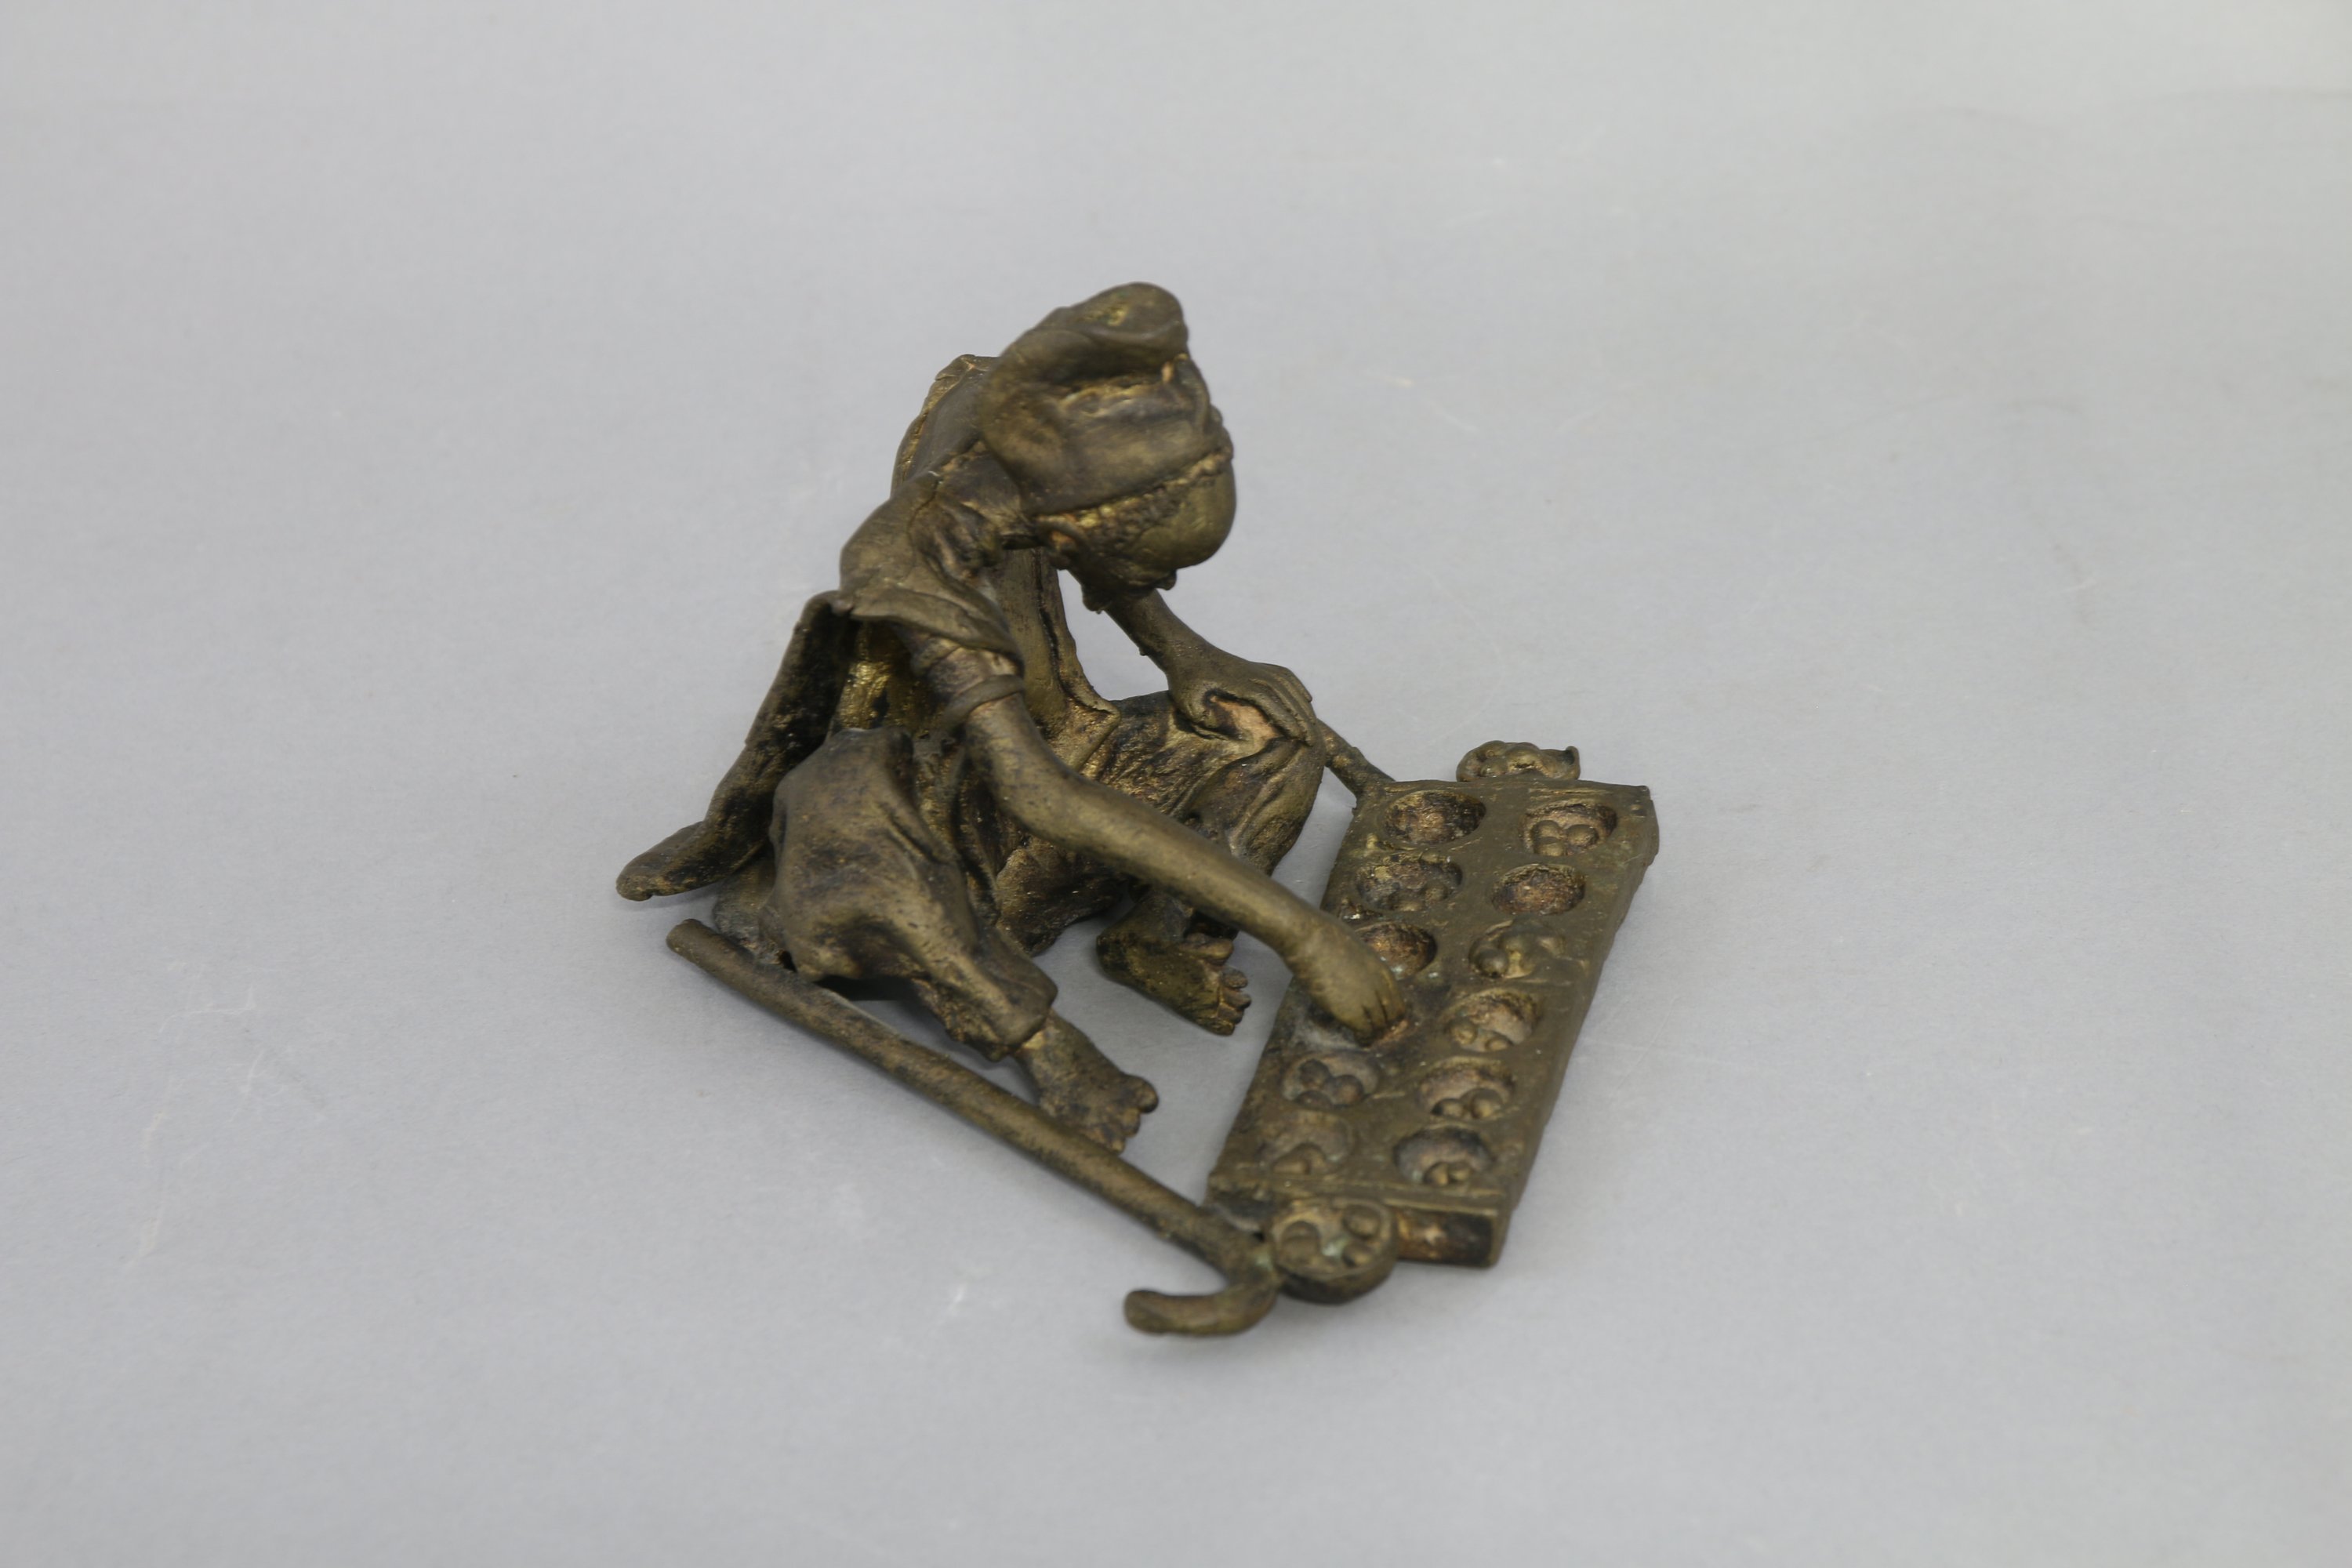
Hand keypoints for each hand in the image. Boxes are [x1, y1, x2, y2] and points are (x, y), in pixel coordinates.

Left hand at [1166, 644, 1316, 741]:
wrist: (1183, 649)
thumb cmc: (1183, 679)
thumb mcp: (1189, 704)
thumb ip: (1212, 720)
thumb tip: (1238, 733)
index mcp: (1238, 682)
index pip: (1269, 701)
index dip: (1285, 719)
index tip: (1298, 737)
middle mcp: (1252, 672)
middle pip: (1285, 693)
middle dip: (1300, 717)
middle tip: (1312, 740)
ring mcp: (1254, 667)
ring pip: (1287, 684)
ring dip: (1302, 704)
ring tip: (1312, 725)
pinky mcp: (1253, 666)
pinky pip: (1283, 674)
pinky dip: (1297, 686)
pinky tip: (1305, 698)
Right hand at [1291, 917, 1406, 1041]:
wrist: (1312, 939)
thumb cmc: (1325, 937)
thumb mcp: (1355, 950)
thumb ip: (1360, 966)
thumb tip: (1353, 972)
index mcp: (1382, 970)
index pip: (1397, 1000)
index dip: (1391, 1012)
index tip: (1383, 1018)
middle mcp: (1380, 987)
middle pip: (1391, 1016)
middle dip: (1384, 1026)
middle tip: (1375, 1033)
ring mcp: (1367, 1000)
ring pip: (1379, 1026)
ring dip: (1373, 1034)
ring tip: (1366, 1040)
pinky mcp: (1352, 1012)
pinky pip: (1364, 1032)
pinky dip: (1362, 1038)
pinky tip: (1358, 1040)